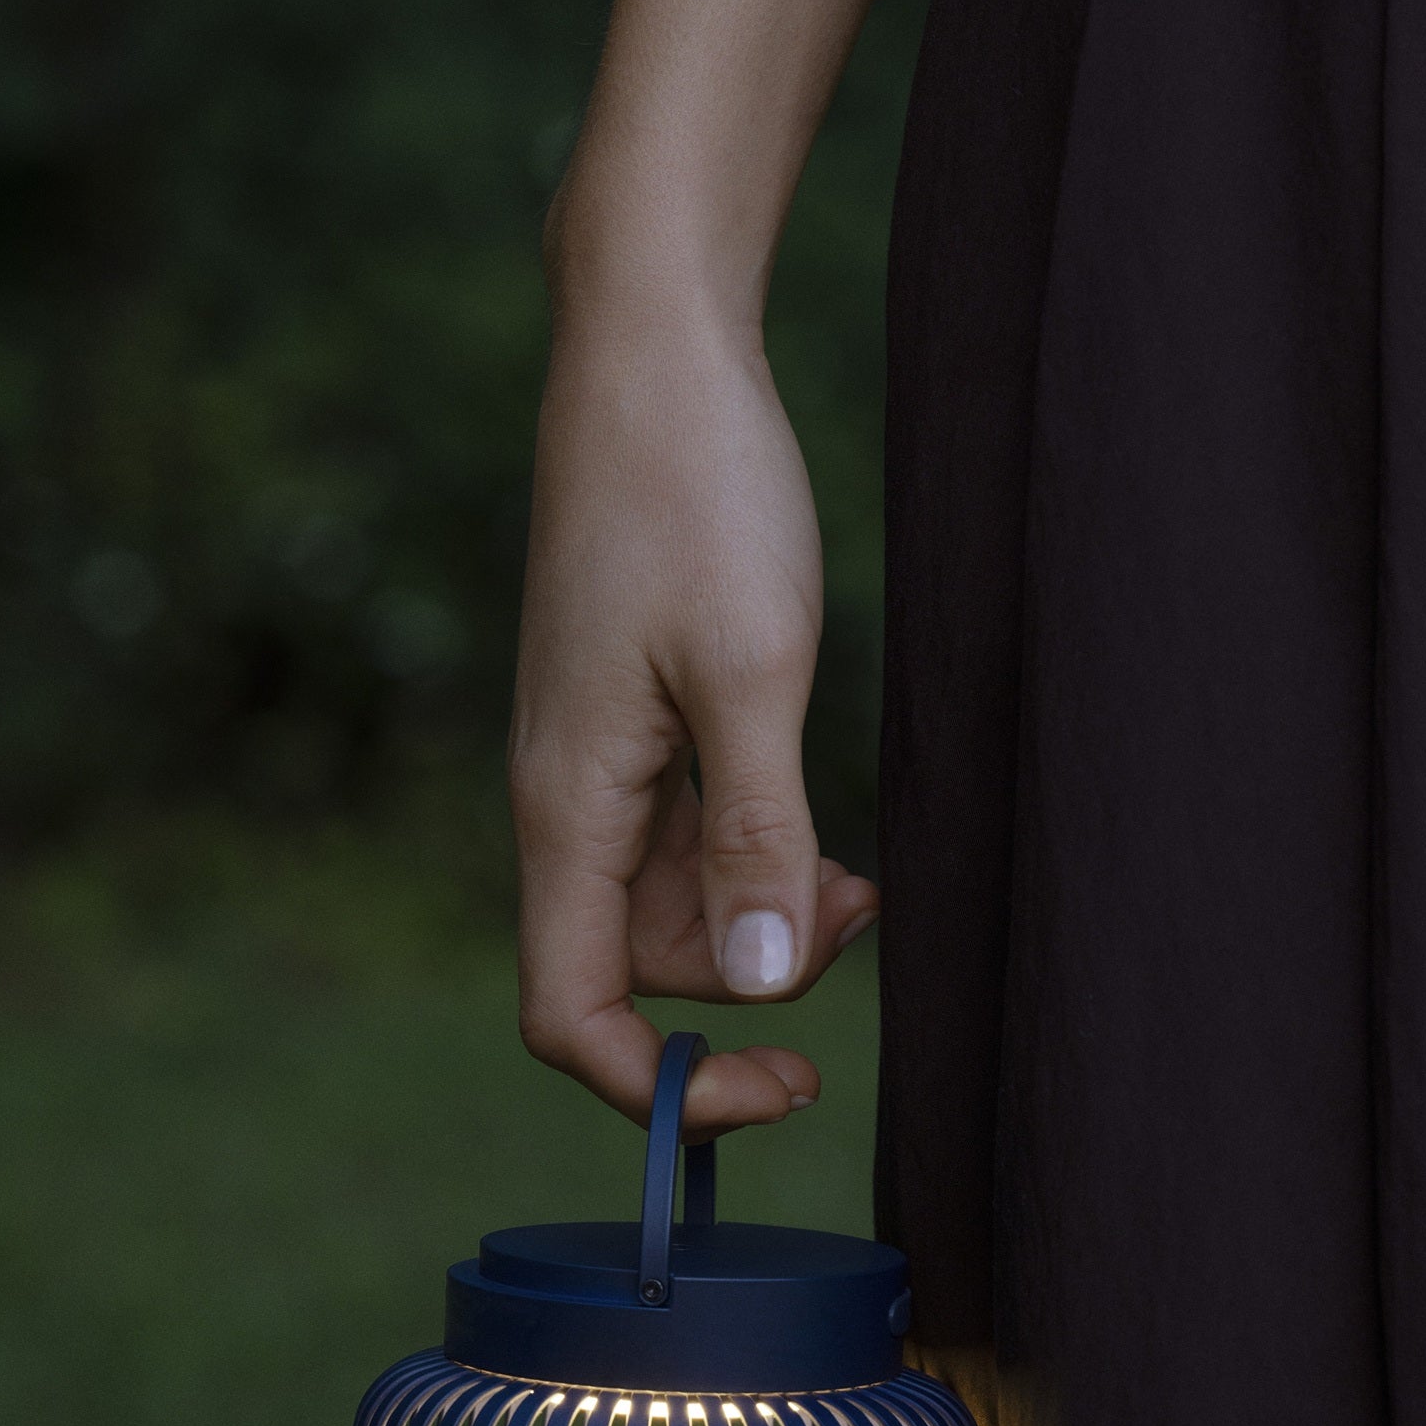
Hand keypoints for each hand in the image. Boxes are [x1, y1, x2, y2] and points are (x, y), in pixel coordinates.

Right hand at [505, 0, 911, 1138]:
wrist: (655, 343)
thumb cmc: (693, 490)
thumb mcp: (750, 673)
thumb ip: (755, 837)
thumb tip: (754, 989)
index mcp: (565, 807)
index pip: (570, 1015)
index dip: (668, 1082)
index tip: (792, 1076)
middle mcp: (565, 799)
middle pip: (640, 968)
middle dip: (749, 973)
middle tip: (861, 905)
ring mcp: (598, 759)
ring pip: (675, 902)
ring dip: (765, 908)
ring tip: (860, 865)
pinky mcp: (635, 718)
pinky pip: (688, 830)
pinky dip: (757, 845)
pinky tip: (821, 815)